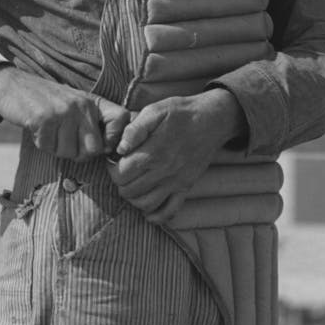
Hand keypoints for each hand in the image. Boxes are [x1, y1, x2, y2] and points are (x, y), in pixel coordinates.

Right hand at [0, 65, 129, 161]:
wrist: (12, 85)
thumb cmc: (46, 100)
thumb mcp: (74, 104)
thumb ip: (92, 123)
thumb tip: (108, 151)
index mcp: (92, 102)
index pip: (121, 119)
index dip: (114, 138)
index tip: (101, 146)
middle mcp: (81, 105)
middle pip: (93, 149)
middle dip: (77, 153)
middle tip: (64, 142)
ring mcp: (62, 111)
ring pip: (68, 152)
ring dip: (55, 148)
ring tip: (48, 130)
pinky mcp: (43, 119)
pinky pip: (48, 147)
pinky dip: (40, 143)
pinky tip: (37, 127)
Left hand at [106, 89, 246, 221]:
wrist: (213, 119)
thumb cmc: (181, 112)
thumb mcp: (155, 110)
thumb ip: (135, 129)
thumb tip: (120, 148)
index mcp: (153, 152)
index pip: (121, 173)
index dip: (112, 169)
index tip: (114, 160)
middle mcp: (164, 171)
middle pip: (130, 191)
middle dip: (120, 183)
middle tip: (122, 170)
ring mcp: (176, 182)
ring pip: (146, 204)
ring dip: (133, 198)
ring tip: (133, 184)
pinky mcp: (186, 187)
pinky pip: (169, 211)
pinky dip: (155, 215)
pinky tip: (148, 208)